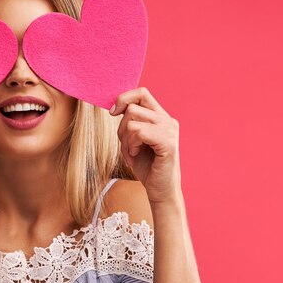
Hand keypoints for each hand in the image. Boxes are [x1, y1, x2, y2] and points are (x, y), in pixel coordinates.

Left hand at [110, 87, 181, 203]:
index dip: (123, 99)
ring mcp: (170, 130)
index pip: (141, 93)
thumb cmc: (146, 166)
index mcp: (161, 116)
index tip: (113, 113)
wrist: (160, 190)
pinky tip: (136, 156)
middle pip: (132, 108)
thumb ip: (129, 122)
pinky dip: (131, 146)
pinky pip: (139, 133)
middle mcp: (168, 120)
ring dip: (125, 141)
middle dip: (121, 129)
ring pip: (132, 121)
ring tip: (132, 153)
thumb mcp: (133, 140)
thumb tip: (114, 107)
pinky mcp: (168, 143)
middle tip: (127, 147)